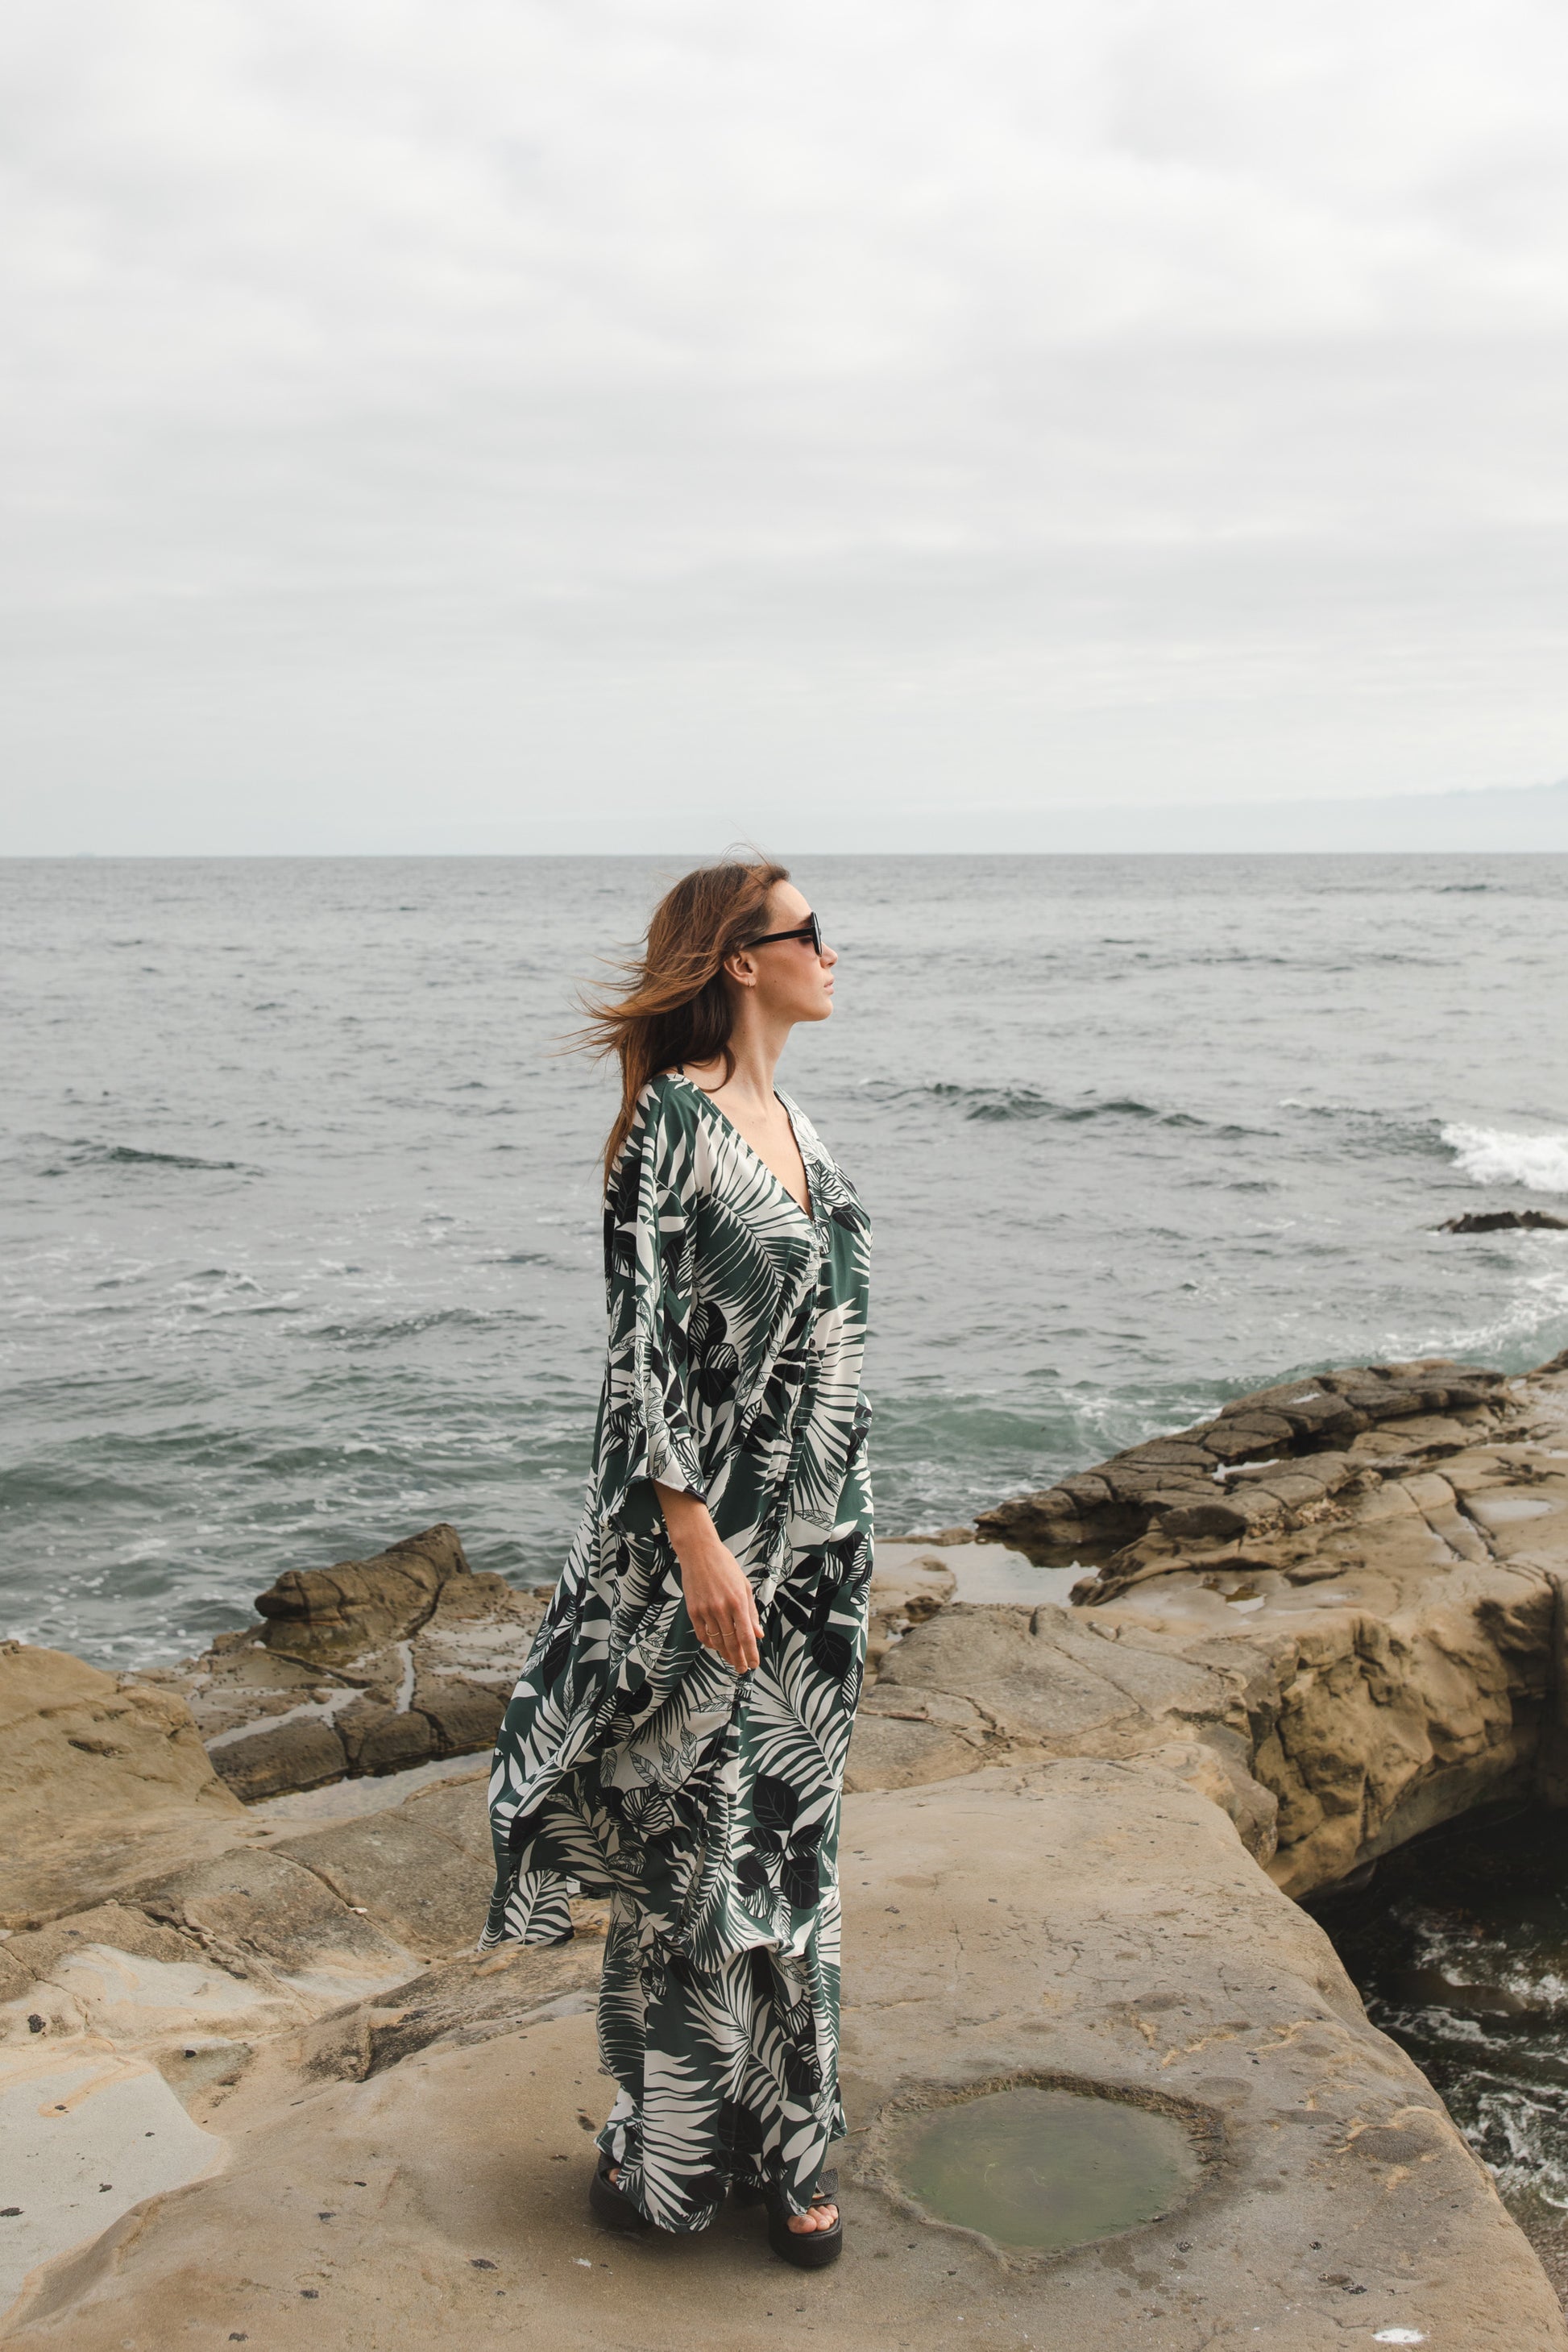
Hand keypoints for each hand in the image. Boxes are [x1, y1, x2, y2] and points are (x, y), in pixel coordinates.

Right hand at [653, 1482, 762, 1671]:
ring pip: (717, 1641)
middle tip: (743, 1669)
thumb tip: (758, 1634)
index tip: (754, 1664)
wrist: (699, 1552)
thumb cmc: (725, 1566)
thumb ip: (751, 1612)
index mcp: (738, 1602)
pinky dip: (709, 1644)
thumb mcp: (744, 1586)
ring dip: (725, 1654)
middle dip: (739, 1659)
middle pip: (731, 1643)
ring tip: (732, 1661)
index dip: (751, 1653)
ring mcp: (705, 1610)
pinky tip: (716, 1647)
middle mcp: (722, 1608)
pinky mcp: (692, 1610)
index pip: (746, 1636)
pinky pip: (701, 1634)